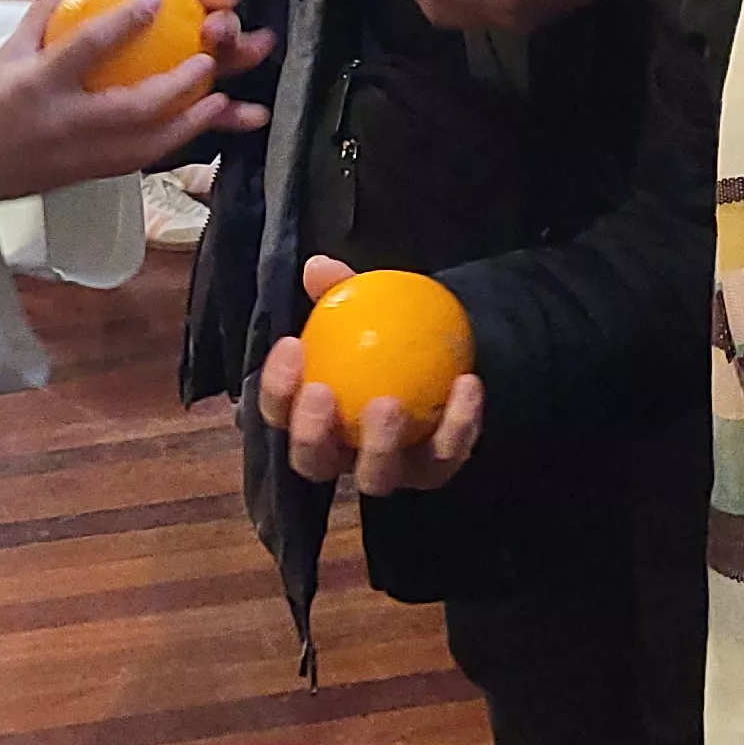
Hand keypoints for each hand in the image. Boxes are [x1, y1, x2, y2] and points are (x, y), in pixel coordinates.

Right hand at [0, 0, 271, 215]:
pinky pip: (144, 159)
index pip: (80, 49)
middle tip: (207, 57)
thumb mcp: (20, 36)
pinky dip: (180, 140)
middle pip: (127, 108)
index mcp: (34, 82)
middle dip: (175, 85)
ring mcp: (78, 156)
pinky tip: (207, 124)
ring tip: (225, 99)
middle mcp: (60, 123)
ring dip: (191, 121)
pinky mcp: (91, 175)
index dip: (120, 24)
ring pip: (145, 145)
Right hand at [255, 256, 483, 493]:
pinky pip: (444, 455)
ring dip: (379, 444)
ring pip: (376, 477)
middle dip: (310, 434)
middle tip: (323, 392)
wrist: (440, 359)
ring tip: (388, 403)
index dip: (276, 386)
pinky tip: (467, 384)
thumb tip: (319, 267)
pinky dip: (457, 423)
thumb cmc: (382, 337)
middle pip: (313, 462)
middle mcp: (341, 455)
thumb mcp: (360, 309)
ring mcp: (388, 470)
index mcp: (311, 418)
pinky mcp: (433, 471)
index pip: (278, 412)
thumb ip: (338, 291)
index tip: (292, 344)